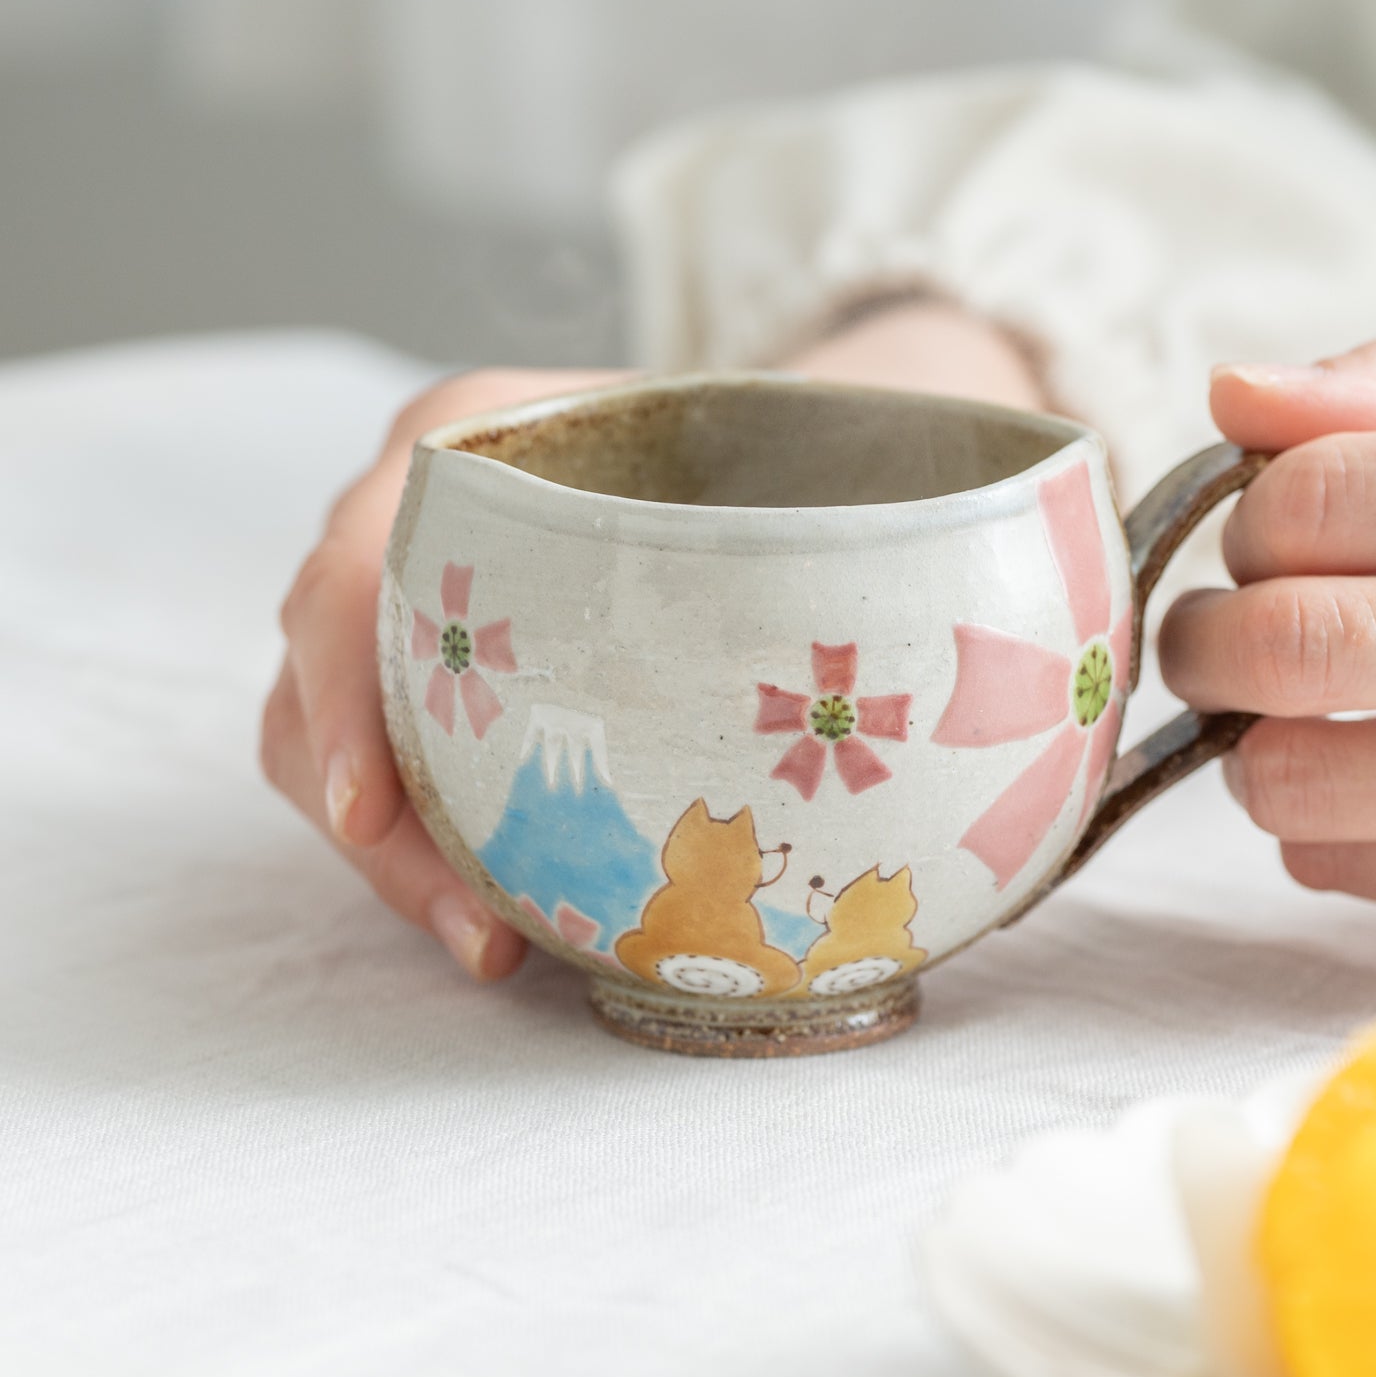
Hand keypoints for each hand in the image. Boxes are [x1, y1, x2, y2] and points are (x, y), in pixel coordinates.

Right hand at [261, 305, 1039, 976]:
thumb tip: (1044, 601)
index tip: (374, 802)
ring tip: (491, 945)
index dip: (341, 674)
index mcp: (483, 430)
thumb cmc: (811, 445)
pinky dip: (430, 849)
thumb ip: (893, 513)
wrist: (806, 445)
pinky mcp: (451, 677)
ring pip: (342, 735)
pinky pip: (395, 767)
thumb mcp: (826, 444)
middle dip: (378, 815)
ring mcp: (430, 599)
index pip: (359, 548)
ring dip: (400, 855)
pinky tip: (507, 921)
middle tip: (471, 929)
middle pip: (331, 667)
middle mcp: (432, 511)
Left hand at [1161, 302, 1375, 947]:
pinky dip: (1331, 826)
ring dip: (1254, 747)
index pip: (1317, 500)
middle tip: (1222, 632)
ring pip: (1303, 786)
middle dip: (1206, 642)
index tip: (1267, 531)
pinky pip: (1367, 872)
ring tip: (1303, 710)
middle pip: (1291, 648)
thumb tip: (1234, 400)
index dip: (1248, 517)